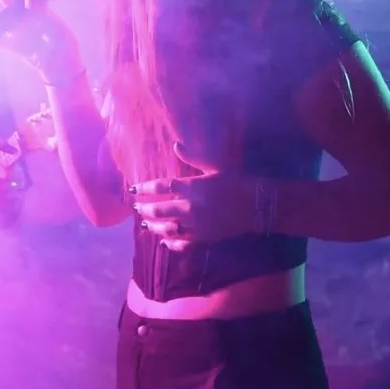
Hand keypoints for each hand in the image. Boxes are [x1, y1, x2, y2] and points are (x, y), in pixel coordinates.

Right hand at [0, 0, 84, 85]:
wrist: (62, 70)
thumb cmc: (65, 47)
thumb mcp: (57, 29)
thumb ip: (42, 15)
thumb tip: (28, 0)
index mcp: (43, 14)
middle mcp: (31, 22)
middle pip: (16, 7)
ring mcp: (23, 35)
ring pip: (5, 23)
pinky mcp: (17, 48)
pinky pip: (2, 41)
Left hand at [130, 142, 257, 250]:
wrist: (257, 205)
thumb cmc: (236, 181)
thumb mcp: (215, 165)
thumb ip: (193, 157)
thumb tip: (176, 144)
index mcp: (191, 186)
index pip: (160, 187)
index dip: (143, 188)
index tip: (132, 190)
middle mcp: (190, 207)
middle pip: (158, 209)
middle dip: (144, 209)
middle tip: (136, 208)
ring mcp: (196, 225)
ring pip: (167, 228)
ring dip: (153, 227)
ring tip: (146, 225)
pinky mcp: (204, 238)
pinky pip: (182, 244)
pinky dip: (171, 244)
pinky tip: (164, 242)